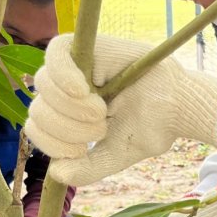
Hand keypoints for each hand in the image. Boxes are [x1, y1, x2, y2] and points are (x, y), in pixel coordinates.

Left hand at [25, 33, 216, 185]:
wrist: (180, 109)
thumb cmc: (150, 128)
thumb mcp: (113, 155)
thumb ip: (87, 167)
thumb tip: (56, 172)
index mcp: (68, 113)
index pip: (36, 125)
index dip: (49, 141)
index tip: (80, 149)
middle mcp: (68, 88)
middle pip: (37, 106)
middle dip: (65, 128)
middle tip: (100, 128)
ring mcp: (77, 65)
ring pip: (44, 83)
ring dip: (70, 108)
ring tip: (102, 112)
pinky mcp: (90, 44)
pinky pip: (57, 51)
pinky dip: (63, 74)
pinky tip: (83, 90)